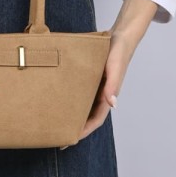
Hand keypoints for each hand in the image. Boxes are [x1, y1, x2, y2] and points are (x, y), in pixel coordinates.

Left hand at [59, 0, 157, 149]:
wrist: (119, 37)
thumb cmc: (118, 52)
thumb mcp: (115, 67)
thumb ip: (113, 85)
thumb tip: (112, 104)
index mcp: (108, 96)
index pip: (95, 120)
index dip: (83, 130)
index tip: (71, 140)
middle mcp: (101, 94)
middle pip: (87, 115)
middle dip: (74, 126)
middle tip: (57, 134)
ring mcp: (95, 87)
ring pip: (82, 104)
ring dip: (72, 113)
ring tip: (56, 120)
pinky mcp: (90, 77)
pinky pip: (79, 91)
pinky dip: (71, 97)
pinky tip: (59, 97)